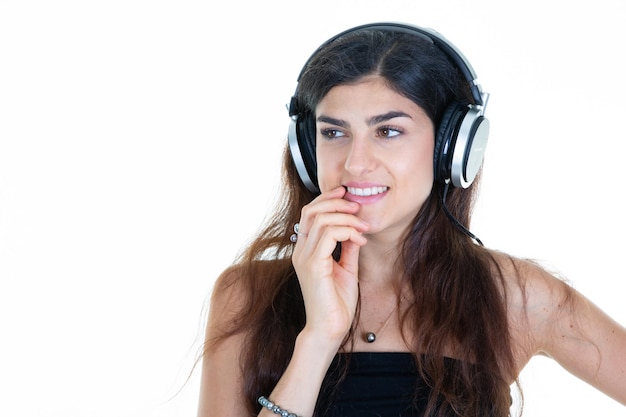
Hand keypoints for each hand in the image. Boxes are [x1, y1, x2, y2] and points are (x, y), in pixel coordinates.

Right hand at [291, 186, 369, 348]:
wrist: (330, 329)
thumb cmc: (337, 304)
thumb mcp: (346, 268)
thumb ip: (347, 247)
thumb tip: (355, 229)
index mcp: (305, 250)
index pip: (310, 214)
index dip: (327, 200)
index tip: (348, 196)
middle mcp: (301, 251)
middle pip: (312, 210)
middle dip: (336, 202)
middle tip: (357, 206)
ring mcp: (305, 258)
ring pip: (322, 220)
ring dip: (347, 218)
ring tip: (363, 227)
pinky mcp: (314, 266)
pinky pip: (329, 235)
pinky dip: (347, 231)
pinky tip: (360, 240)